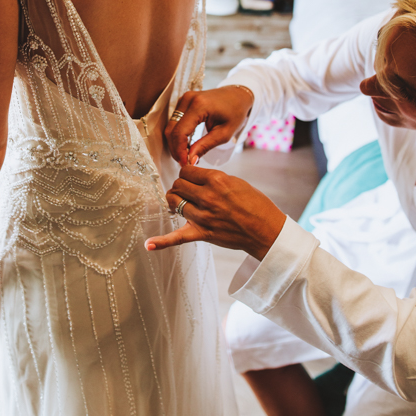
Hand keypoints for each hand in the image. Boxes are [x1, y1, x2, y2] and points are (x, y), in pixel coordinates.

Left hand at [145, 164, 285, 258]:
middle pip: (178, 185)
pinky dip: (162, 242)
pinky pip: (177, 238)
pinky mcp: (202, 234)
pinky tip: (148, 245)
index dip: (187, 174)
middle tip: (188, 192)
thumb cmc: (255, 204)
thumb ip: (213, 178)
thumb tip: (195, 176)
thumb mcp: (236, 182)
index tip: (191, 178)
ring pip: (174, 202)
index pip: (186, 170)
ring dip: (175, 202)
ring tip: (181, 204)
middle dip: (180, 186)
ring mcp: (203, 216)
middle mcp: (207, 197)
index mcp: (216, 180)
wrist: (266, 230)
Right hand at [165, 85, 253, 164]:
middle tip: (186, 161)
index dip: (179, 150)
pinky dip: (178, 135)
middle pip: (172, 129)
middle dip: (176, 148)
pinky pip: (174, 121)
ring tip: (187, 154)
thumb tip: (190, 160)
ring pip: (170, 126)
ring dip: (175, 143)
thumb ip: (205, 146)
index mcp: (199, 105)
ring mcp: (184, 99)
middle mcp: (188, 99)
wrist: (237, 95)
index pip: (180, 132)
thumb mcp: (224, 133)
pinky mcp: (183, 102)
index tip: (185, 163)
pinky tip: (187, 145)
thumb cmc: (235, 112)